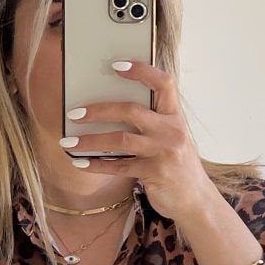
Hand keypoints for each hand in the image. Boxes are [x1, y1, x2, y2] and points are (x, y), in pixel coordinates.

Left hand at [59, 59, 212, 222]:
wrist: (196, 200)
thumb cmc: (177, 164)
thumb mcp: (171, 137)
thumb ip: (152, 122)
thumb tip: (110, 110)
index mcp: (175, 116)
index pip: (163, 83)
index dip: (141, 70)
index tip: (115, 65)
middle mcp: (171, 131)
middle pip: (131, 110)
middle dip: (98, 110)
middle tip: (74, 113)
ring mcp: (164, 152)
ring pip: (120, 140)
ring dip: (90, 140)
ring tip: (68, 143)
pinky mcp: (155, 173)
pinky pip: (119, 166)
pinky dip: (97, 165)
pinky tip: (80, 163)